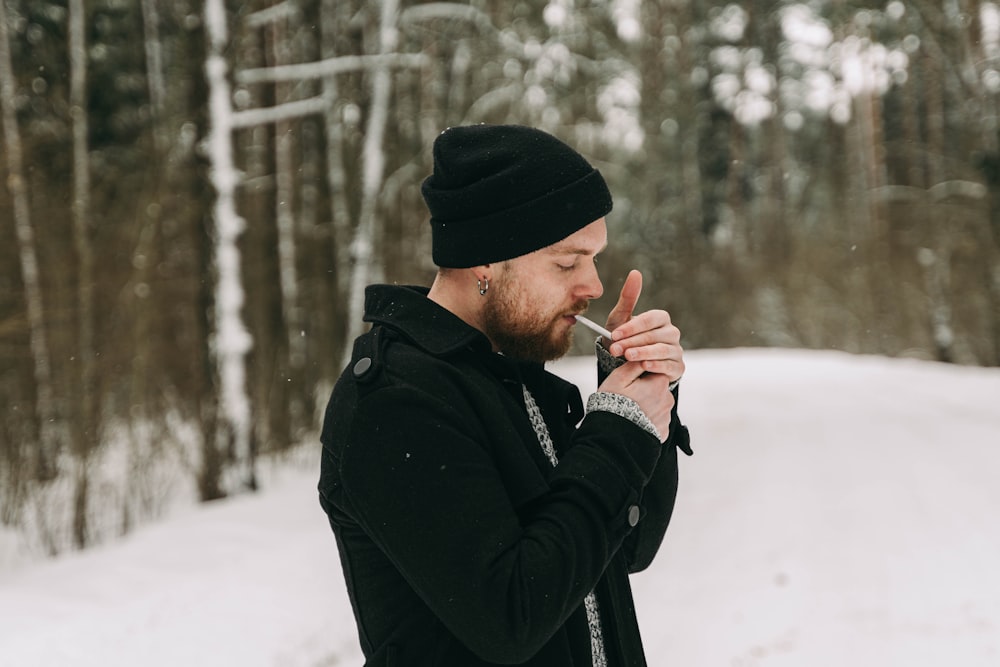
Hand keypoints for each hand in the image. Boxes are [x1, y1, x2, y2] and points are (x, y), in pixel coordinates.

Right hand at [597, 360, 674, 437]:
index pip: (654, 372)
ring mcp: (666, 418)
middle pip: (657, 389)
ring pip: (657, 406)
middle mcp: (667, 400)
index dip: (640, 376)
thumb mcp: (619, 377)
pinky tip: (635, 423)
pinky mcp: (663, 432)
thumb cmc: (613, 403)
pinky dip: (647, 421)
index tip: (629, 383)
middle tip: (627, 398)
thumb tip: (643, 356)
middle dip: (645, 391)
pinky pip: (656, 422)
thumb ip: (634, 364)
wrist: (612, 435)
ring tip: (630, 412)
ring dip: (647, 407)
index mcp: (659, 384)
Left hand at [604, 270, 684, 384]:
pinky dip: (657, 365)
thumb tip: (635, 272)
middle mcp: (672, 333)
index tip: (614, 334)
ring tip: (628, 356)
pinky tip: (644, 365)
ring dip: (644, 353)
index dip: (632, 327)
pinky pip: (670, 366)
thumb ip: (628, 297)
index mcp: (661, 319)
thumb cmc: (624, 338)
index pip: (650, 319)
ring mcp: (676, 351)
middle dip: (633, 342)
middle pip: (655, 335)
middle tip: (616, 349)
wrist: (624, 365)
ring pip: (663, 350)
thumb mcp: (620, 318)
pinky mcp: (677, 368)